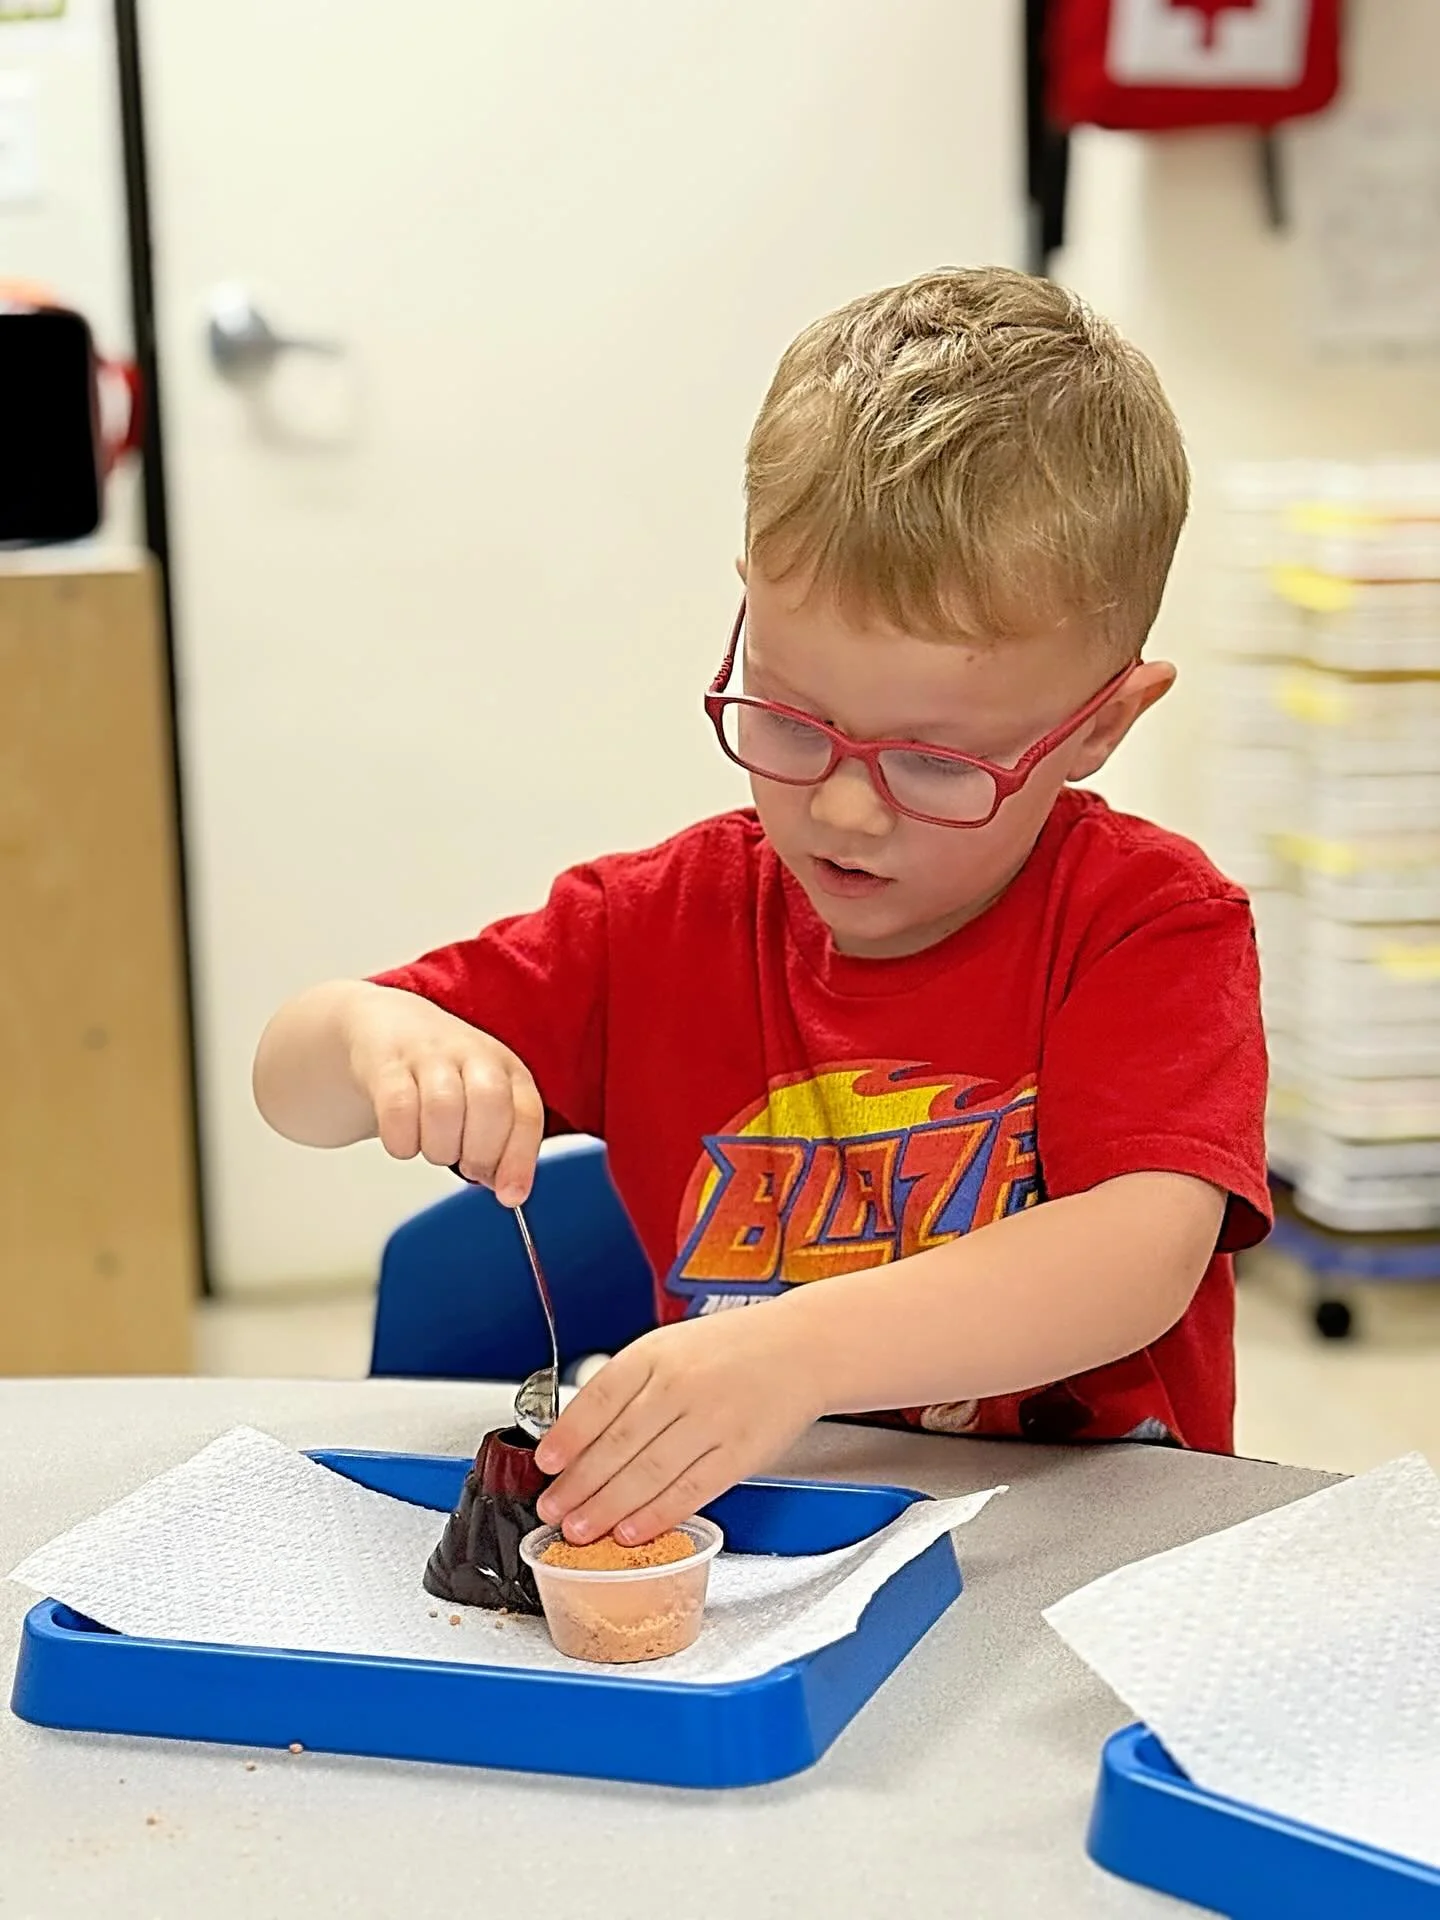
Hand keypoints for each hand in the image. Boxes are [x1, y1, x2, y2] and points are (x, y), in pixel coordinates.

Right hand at [346, 989, 542, 1203]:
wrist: (387, 1025)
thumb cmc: (443, 1074)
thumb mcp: (483, 1100)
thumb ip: (500, 1143)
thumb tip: (507, 1189)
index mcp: (506, 1068)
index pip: (526, 1113)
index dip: (520, 1160)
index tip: (510, 1196)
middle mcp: (472, 1054)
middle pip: (490, 1103)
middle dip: (480, 1151)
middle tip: (466, 1166)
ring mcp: (430, 1055)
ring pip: (443, 1106)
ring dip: (439, 1147)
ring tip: (434, 1148)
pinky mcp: (388, 1063)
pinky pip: (397, 1108)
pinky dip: (401, 1140)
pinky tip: (404, 1140)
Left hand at [532, 1306, 823, 1544]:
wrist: (802, 1347)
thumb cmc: (731, 1348)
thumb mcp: (672, 1346)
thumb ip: (630, 1385)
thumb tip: (580, 1436)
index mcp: (656, 1353)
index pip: (600, 1398)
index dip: (568, 1435)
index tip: (547, 1463)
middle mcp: (681, 1384)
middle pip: (618, 1443)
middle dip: (579, 1484)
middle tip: (553, 1509)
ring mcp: (712, 1419)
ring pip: (648, 1472)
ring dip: (608, 1507)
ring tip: (581, 1529)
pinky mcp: (740, 1452)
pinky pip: (691, 1489)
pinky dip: (658, 1514)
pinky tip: (633, 1530)